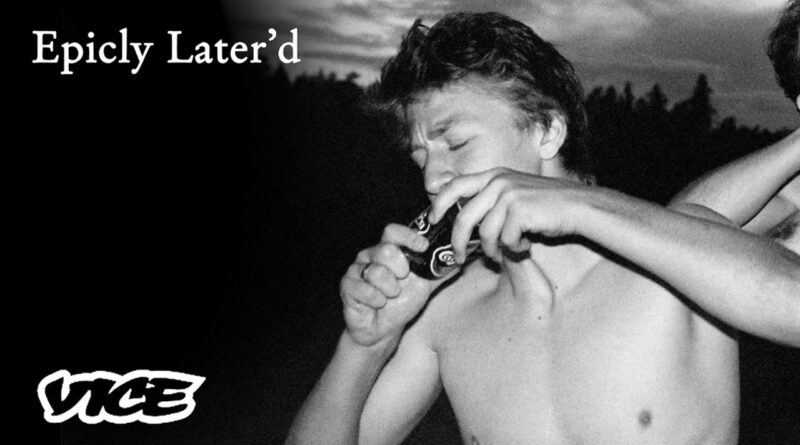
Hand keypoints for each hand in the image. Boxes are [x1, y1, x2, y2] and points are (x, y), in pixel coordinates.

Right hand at [340, 224, 449, 347]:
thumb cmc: (401, 303)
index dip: (408, 236)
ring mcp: (357, 270)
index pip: (393, 231)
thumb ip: (439, 272)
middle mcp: (370, 256)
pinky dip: (375, 300)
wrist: (383, 330)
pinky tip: (378, 304)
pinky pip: (362, 288)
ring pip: (376, 271)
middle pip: (386, 249)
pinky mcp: (347, 286)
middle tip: (403, 280)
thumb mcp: (424, 287)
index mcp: (388, 250)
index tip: (423, 247)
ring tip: (390, 297)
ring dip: (389, 289)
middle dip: (401, 268)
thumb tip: (460, 260)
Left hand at [428, 168, 586, 263]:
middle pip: (463, 217)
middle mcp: (499, 182)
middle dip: (457, 243)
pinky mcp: (519, 211)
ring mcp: (509, 195)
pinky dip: (513, 249)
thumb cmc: (547, 205)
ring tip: (505, 253)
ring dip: (492, 250)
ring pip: (484, 234)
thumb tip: (466, 227)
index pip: (456, 185)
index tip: (431, 219)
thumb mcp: (515, 194)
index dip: (439, 203)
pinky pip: (504, 240)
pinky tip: (525, 244)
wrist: (578, 206)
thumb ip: (492, 202)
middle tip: (459, 259)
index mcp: (494, 176)